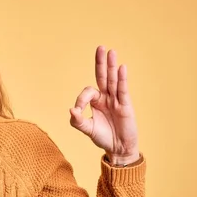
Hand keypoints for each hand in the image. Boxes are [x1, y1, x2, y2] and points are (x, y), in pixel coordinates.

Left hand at [69, 46, 138, 164]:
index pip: (88, 92)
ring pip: (113, 80)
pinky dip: (122, 79)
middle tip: (100, 47)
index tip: (77, 111)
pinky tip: (121, 68)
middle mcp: (106, 97)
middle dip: (101, 63)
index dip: (80, 99)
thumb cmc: (103, 137)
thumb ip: (77, 121)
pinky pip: (123, 90)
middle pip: (103, 77)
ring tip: (111, 51)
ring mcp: (117, 100)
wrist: (118, 148)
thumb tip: (70, 110)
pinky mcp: (126, 105)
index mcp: (95, 101)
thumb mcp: (87, 130)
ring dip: (111, 66)